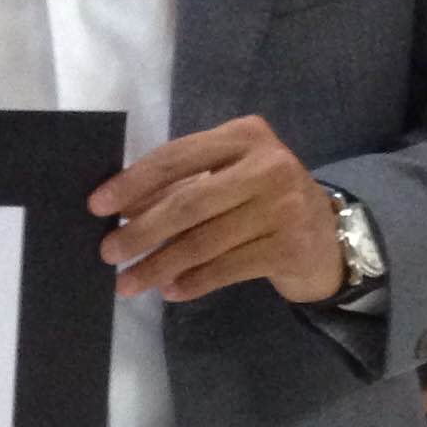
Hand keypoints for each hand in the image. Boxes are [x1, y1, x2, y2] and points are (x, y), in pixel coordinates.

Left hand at [90, 115, 345, 304]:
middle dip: (141, 230)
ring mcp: (283, 207)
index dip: (134, 182)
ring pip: (204, 241)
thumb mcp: (227, 178)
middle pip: (189, 202)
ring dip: (159, 265)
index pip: (177, 156)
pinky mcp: (290, 247)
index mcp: (244, 136)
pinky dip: (193, 282)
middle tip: (108, 252)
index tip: (99, 206)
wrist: (327, 235)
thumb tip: (122, 210)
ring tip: (129, 282)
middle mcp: (268, 165)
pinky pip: (226, 269)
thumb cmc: (263, 199)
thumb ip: (181, 186)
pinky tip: (170, 290)